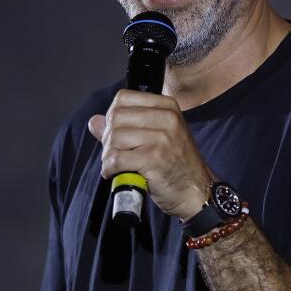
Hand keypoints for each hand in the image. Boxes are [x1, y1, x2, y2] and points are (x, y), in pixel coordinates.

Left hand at [87, 89, 213, 221]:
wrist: (196, 192)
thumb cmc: (176, 164)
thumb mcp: (157, 137)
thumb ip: (125, 126)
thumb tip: (94, 121)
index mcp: (167, 106)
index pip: (123, 98)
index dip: (112, 116)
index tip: (115, 133)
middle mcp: (166, 118)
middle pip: (116, 117)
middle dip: (108, 138)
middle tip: (113, 153)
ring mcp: (162, 138)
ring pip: (114, 137)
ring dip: (108, 155)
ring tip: (116, 165)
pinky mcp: (153, 159)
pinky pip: (117, 159)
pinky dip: (109, 168)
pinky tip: (115, 173)